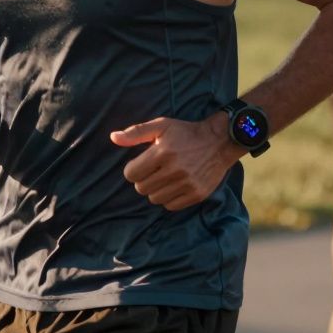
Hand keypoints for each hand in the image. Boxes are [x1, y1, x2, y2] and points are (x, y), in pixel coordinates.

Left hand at [110, 114, 246, 210]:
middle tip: (154, 170)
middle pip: (141, 188)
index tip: (142, 164)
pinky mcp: (197, 194)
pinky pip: (171, 206)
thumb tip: (113, 137)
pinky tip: (175, 185)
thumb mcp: (161, 126)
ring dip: (155, 189)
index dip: (133, 169)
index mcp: (162, 152)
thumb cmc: (185, 133)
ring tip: (165, 177)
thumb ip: (135, 132)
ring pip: (154, 199)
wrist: (219, 141)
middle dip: (144, 179)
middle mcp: (174, 170)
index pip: (131, 174)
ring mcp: (187, 184)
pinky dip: (169, 198)